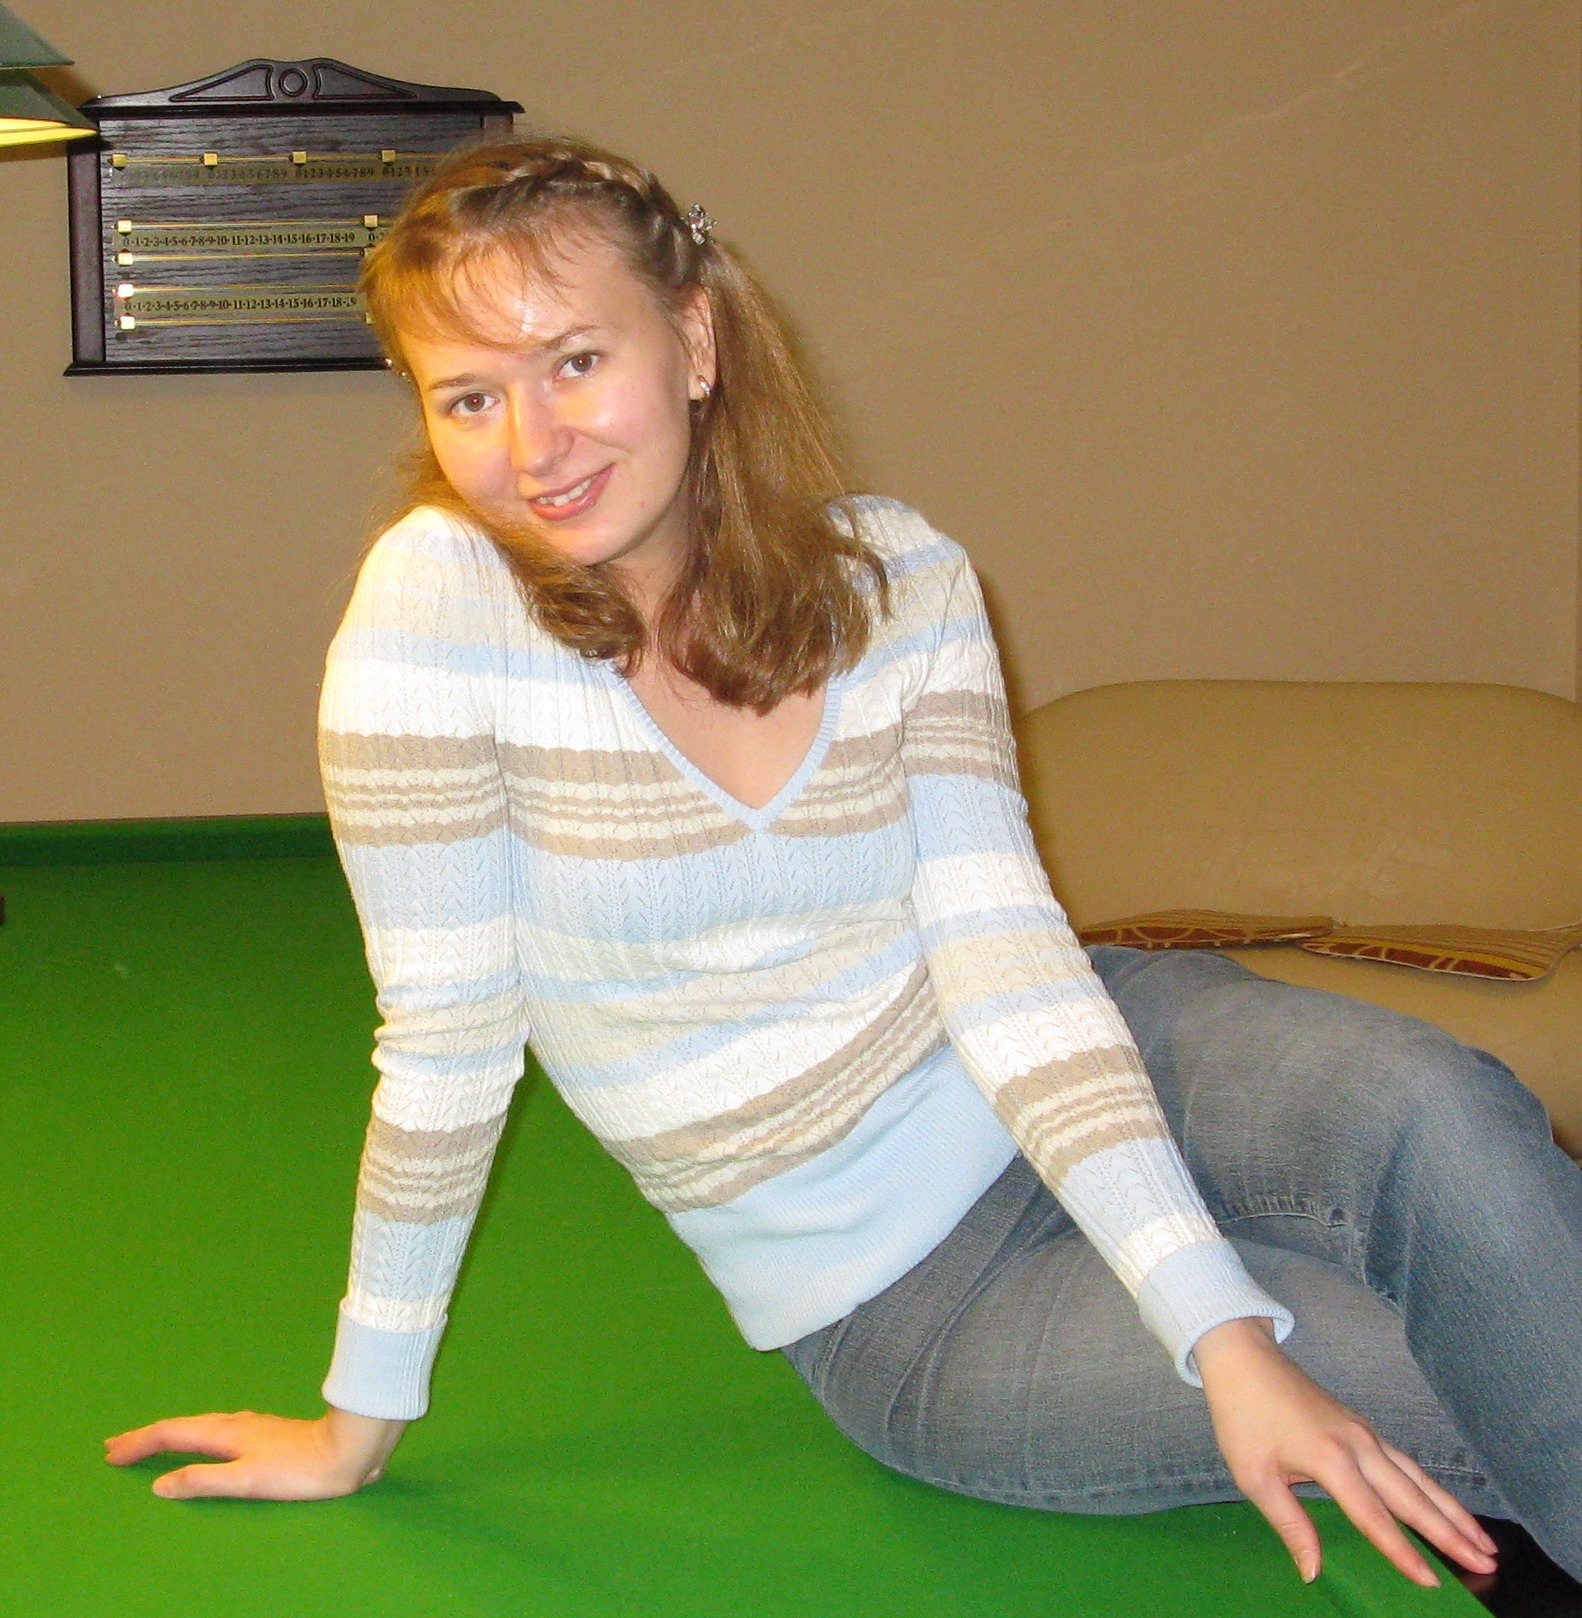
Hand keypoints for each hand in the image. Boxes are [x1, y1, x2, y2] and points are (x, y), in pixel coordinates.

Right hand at [103, 1406, 407, 1500]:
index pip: (172, 1435)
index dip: (141, 1443)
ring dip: (170, 1434)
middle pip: (182, 1426)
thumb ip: (204, 1480)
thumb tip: (160, 1485)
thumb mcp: (247, 1480)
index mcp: (225, 1433)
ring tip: (149, 1441)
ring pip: (199, 1426)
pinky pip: (215, 1430)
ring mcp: (251, 1426)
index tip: (111, 1453)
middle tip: (115, 1445)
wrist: (347, 1449)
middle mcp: (234, 1424)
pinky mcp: (265, 1432)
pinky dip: (194, 1435)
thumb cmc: (298, 1469)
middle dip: (148, 1436)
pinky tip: (203, 1439)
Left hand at [1194, 1317, 1498, 1587]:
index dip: (1403, 1552)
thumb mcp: (1254, 1476)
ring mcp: (1364, 1432)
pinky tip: (1444, 1504)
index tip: (1431, 1582)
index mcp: (1331, 1458)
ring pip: (1418, 1477)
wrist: (1243, 1358)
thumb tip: (1313, 1572)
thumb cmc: (1242, 1415)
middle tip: (1486, 1563)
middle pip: (1413, 1496)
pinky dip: (1431, 1487)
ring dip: (1452, 1509)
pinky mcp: (1362, 1427)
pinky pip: (1405, 1463)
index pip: (1374, 1517)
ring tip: (1483, 1541)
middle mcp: (1358, 1444)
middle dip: (1452, 1532)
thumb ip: (1290, 1524)